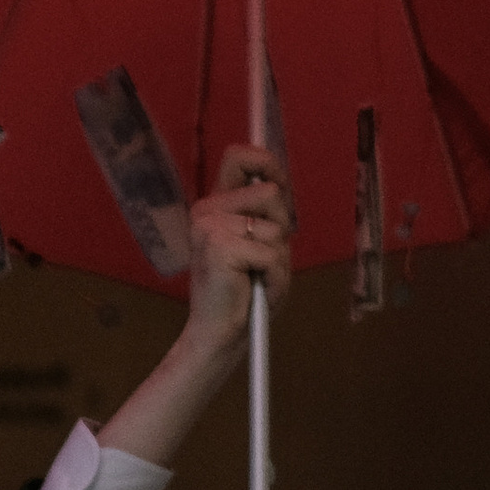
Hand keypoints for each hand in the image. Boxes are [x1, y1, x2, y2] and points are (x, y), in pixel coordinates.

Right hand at [180, 143, 295, 353]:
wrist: (220, 334)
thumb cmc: (244, 292)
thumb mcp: (261, 244)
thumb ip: (267, 216)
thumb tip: (278, 183)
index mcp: (215, 206)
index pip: (239, 156)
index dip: (267, 163)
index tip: (279, 185)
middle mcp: (207, 210)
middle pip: (271, 193)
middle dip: (282, 227)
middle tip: (264, 257)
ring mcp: (210, 227)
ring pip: (276, 228)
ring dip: (279, 259)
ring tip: (257, 278)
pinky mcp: (220, 247)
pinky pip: (272, 255)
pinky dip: (275, 278)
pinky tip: (255, 290)